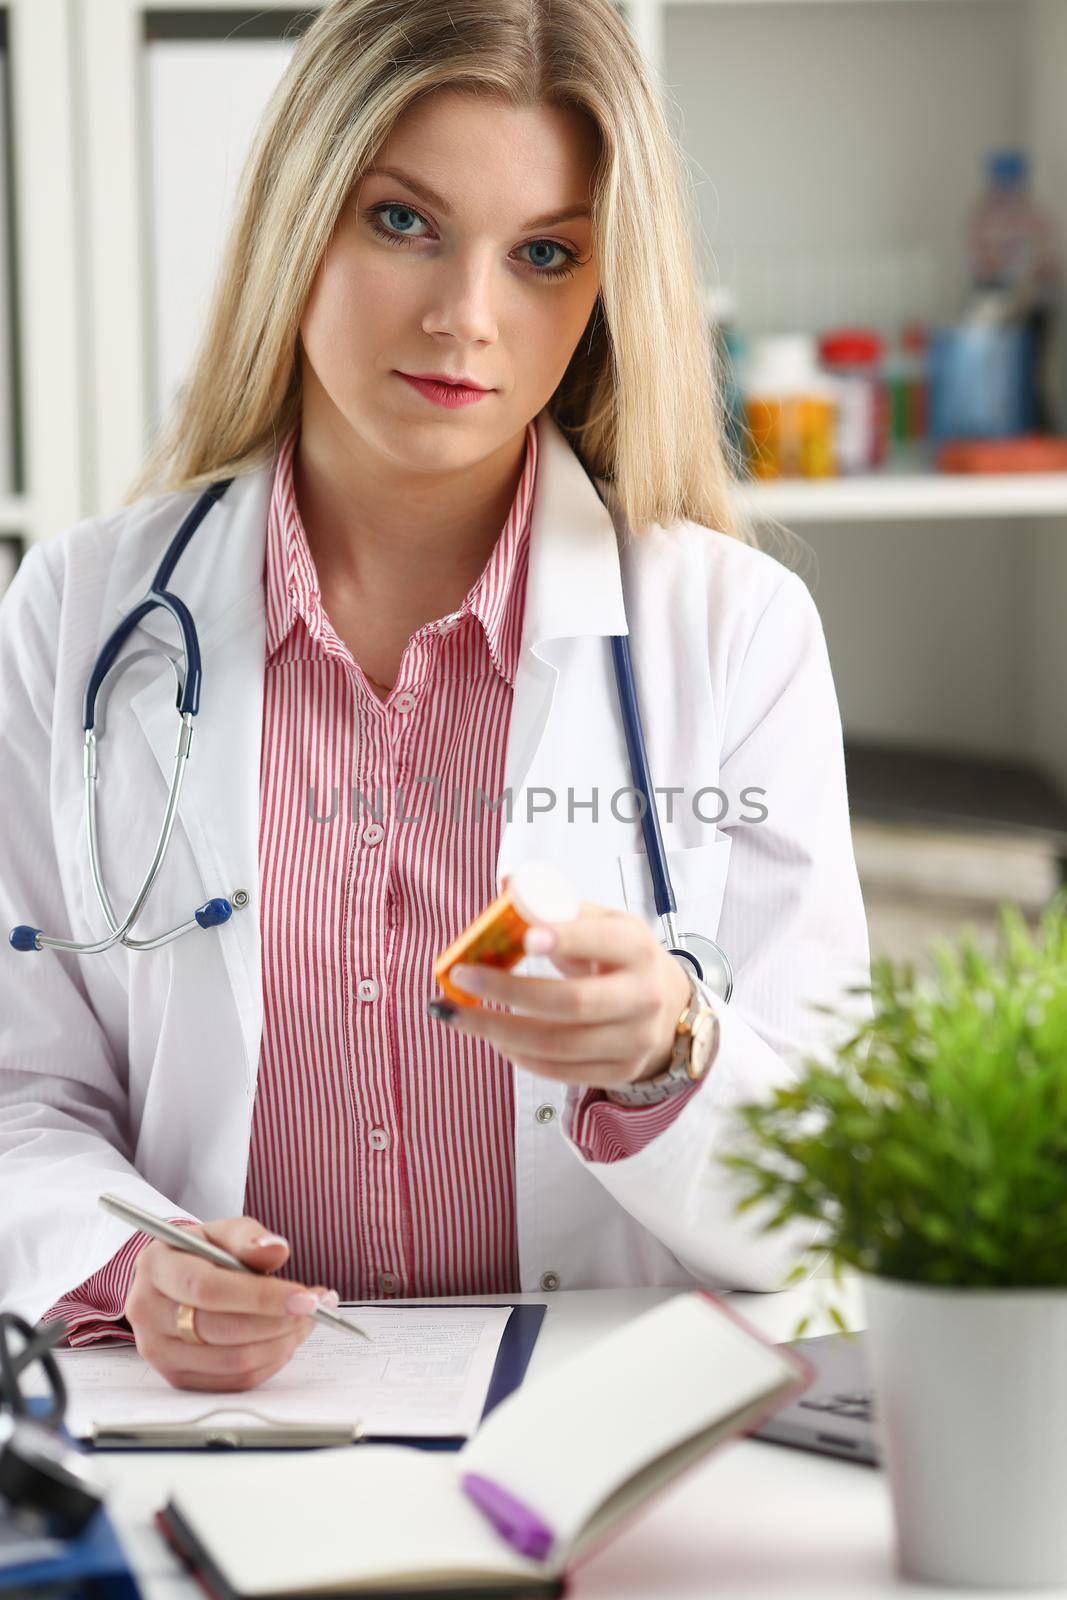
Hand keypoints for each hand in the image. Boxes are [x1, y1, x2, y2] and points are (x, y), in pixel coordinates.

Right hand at [124, 1216, 337, 1391]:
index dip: (261, 1297)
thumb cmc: (201, 1252)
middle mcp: (148, 1312)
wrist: (173, 1280)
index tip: (304, 1297)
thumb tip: (277, 1250)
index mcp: (156, 1266)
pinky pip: (233, 1381)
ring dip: (281, 1343)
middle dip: (279, 1321)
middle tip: (314, 1307)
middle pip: (221, 1330)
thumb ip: (249, 1238)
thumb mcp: (222, 1232)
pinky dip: (270, 1362)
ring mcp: (158, 1351)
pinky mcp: (177, 1377)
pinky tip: (286, 1339)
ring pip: (231, 1361)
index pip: (208, 1289)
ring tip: (306, 1320)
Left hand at [434, 902, 691, 1088]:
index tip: (525, 939)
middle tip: (460, 976)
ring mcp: (634, 1039)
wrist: (666, 1004)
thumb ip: (555, 906)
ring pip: (558, 1044)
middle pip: (571, 1001)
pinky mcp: (620, 1071)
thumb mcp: (600, 922)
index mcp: (637, 947)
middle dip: (507, 990)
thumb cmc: (618, 955)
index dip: (565, 940)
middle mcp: (643, 996)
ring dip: (499, 1030)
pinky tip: (494, 1038)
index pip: (601, 942)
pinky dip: (519, 1056)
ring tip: (459, 1013)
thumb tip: (507, 885)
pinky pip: (560, 1071)